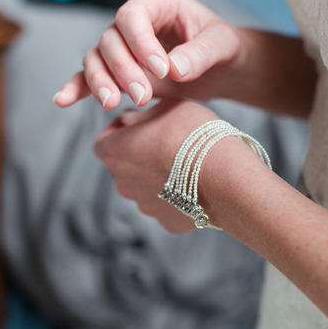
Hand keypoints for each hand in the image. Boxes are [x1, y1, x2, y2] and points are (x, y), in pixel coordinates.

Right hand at [54, 0, 245, 110]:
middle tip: (142, 96)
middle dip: (122, 69)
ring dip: (100, 82)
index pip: (132, 15)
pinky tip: (64, 100)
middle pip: (110, 39)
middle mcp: (134, 20)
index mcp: (157, 1)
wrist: (222, 69)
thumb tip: (174, 68)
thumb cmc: (223, 48)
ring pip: (96, 58)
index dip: (139, 43)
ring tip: (112, 104)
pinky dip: (78, 88)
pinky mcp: (118, 69)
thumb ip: (200, 54)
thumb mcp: (222, 46)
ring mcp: (122, 45)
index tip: (161, 70)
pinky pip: (90, 76)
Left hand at [94, 98, 224, 232]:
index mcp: (113, 153)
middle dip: (141, 152)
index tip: (138, 120)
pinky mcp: (167, 221)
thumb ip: (141, 115)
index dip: (120, 128)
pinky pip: (168, 204)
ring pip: (147, 186)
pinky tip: (196, 182)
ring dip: (160, 175)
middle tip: (167, 139)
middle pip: (126, 165)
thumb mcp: (165, 107)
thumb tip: (130, 119)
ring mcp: (144, 206)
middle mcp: (123, 183)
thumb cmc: (192, 134)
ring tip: (186, 161)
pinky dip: (178, 194)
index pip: (105, 139)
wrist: (222, 175)